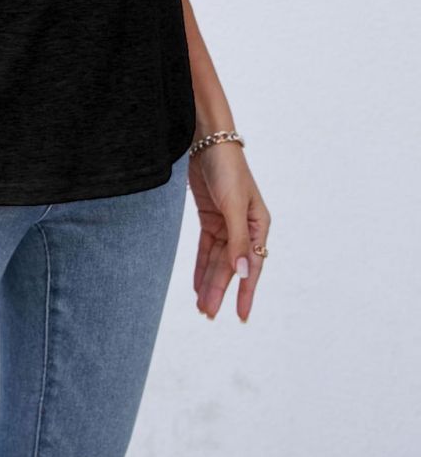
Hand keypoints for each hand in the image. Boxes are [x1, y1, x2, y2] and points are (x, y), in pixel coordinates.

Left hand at [188, 140, 270, 322]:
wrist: (208, 140)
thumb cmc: (228, 169)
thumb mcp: (234, 205)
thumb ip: (237, 240)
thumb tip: (242, 274)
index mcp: (258, 226)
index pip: (252, 266)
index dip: (246, 292)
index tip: (241, 316)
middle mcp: (244, 227)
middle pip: (231, 266)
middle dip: (221, 290)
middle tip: (208, 314)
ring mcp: (226, 223)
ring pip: (218, 260)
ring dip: (210, 281)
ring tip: (202, 306)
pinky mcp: (210, 217)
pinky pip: (206, 248)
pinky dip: (202, 266)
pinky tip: (197, 284)